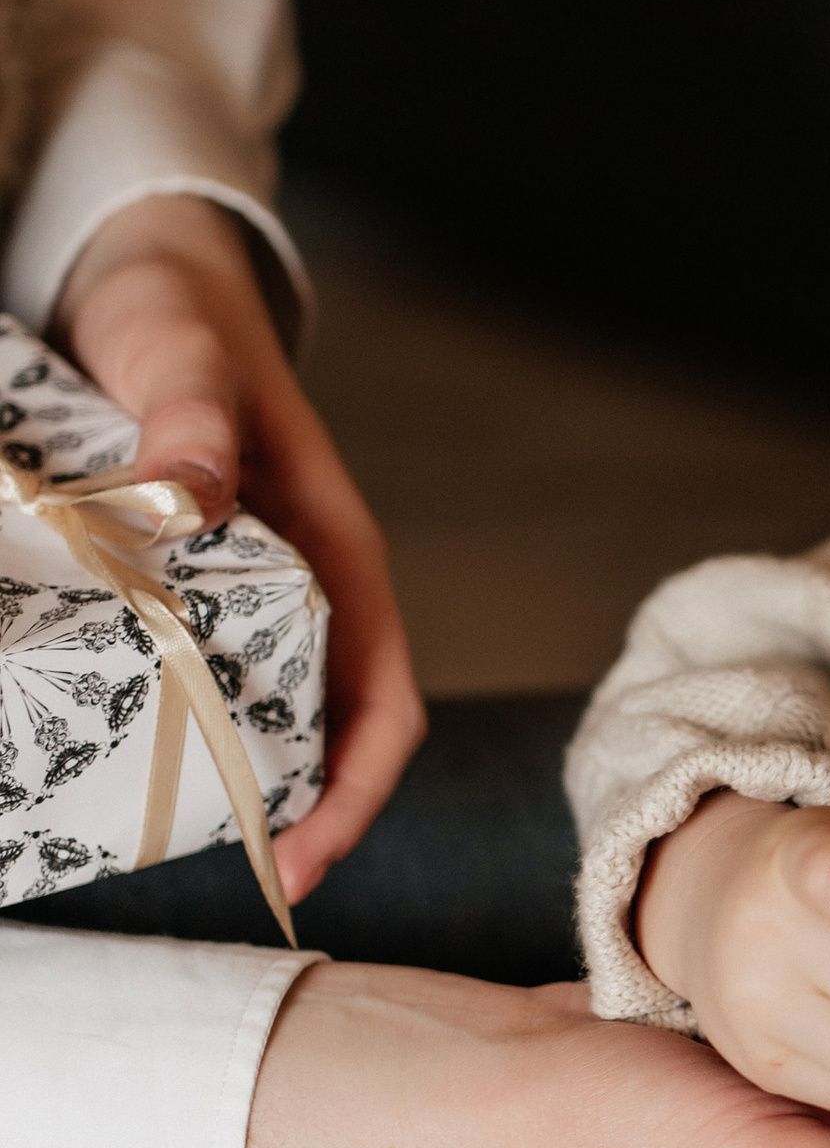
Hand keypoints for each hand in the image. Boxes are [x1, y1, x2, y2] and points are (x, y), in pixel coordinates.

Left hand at [54, 193, 425, 902]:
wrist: (157, 276)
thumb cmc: (180, 314)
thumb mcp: (180, 354)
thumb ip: (193, 417)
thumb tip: (197, 492)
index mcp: (338, 550)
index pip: (382, 700)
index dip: (354, 790)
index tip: (301, 858)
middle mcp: (311, 587)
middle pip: (333, 733)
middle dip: (295, 813)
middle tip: (223, 871)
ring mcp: (257, 592)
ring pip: (272, 717)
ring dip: (242, 782)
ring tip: (174, 836)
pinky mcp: (202, 588)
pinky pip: (209, 681)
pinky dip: (187, 732)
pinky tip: (129, 756)